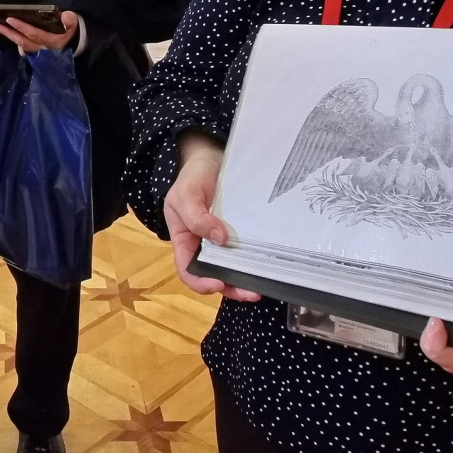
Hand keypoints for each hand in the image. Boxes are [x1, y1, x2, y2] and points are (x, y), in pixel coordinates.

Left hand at [0, 10, 77, 53]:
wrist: (73, 42)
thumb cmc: (69, 31)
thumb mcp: (73, 24)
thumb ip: (70, 20)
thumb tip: (65, 15)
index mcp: (51, 41)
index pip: (33, 34)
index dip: (21, 27)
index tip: (9, 19)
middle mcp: (42, 49)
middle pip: (23, 42)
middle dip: (9, 34)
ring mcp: (38, 52)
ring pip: (22, 46)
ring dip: (10, 38)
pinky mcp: (36, 53)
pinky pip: (24, 49)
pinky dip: (16, 43)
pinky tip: (9, 36)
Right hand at [162, 132, 260, 301]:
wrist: (211, 160)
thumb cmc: (192, 178)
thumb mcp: (186, 195)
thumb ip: (197, 217)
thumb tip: (220, 239)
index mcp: (185, 242)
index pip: (188, 271)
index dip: (201, 282)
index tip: (218, 283)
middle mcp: (204, 247)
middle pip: (214, 276)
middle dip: (231, 287)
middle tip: (252, 292)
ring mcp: (223, 242)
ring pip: (232, 268)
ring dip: (246, 279)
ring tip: (263, 284)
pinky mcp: (240, 235)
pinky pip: (246, 252)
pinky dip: (255, 261)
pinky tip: (268, 263)